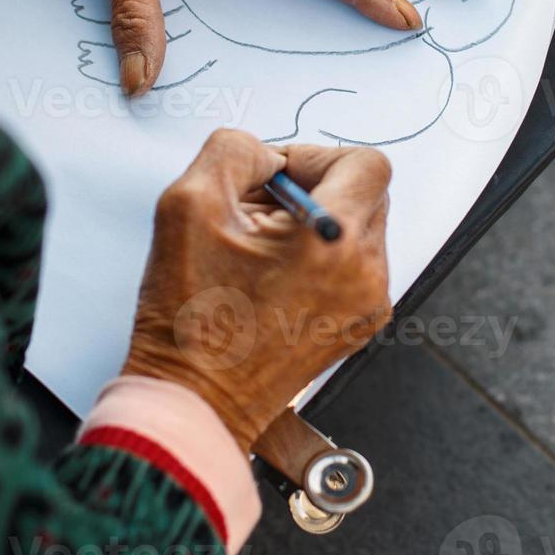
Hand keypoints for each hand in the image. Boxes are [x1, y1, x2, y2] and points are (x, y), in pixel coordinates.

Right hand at [121, 130, 391, 454]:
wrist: (194, 402)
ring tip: (261, 252)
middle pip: (365, 193)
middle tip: (260, 213)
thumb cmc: (188, 319)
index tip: (275, 180)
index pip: (366, 162)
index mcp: (334, 241)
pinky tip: (271, 279)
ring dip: (315, 225)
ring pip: (358, 229)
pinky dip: (319, 260)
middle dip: (314, 189)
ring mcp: (366, 306)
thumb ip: (233, 151)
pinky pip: (352, 267)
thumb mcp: (188, 204)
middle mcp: (365, 275)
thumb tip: (266, 154)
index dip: (315, 156)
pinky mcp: (357, 327)